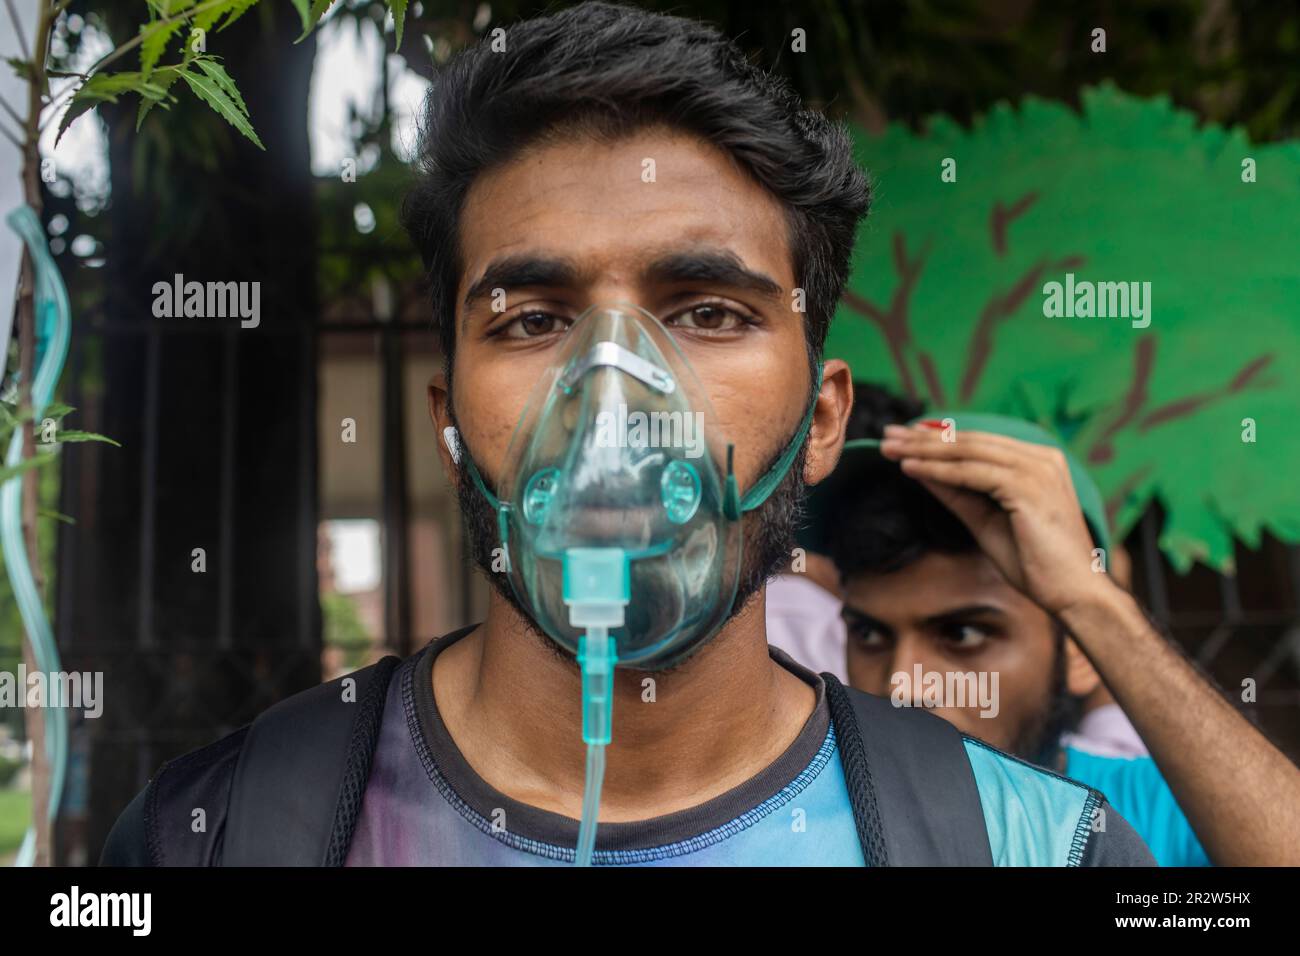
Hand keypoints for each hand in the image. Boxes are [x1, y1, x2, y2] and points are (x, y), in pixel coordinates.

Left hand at [879, 422, 1113, 615]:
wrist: (1072, 593)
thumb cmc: (1033, 562)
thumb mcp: (985, 520)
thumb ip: (957, 493)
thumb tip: (919, 470)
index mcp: (1037, 461)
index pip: (978, 441)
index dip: (938, 437)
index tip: (903, 437)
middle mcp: (1041, 458)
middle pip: (970, 440)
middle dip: (924, 438)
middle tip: (887, 436)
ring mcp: (1038, 469)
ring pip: (968, 451)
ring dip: (924, 450)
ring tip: (889, 449)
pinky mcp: (1030, 486)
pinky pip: (973, 473)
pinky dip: (938, 470)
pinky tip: (910, 468)